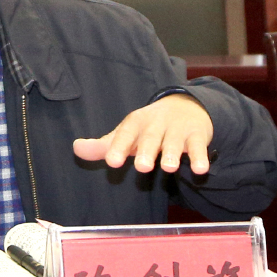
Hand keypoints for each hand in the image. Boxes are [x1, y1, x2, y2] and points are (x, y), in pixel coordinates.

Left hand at [72, 93, 213, 173]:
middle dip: (147, 151)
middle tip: (142, 167)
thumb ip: (103, 146)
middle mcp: (156, 124)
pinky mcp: (197, 136)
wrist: (185, 107)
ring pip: (175, 142)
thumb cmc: (148, 128)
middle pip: (151, 137)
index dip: (119, 147)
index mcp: (136, 123)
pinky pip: (199, 147)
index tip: (112, 162)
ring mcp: (178, 129)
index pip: (125, 134)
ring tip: (169, 167)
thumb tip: (76, 148)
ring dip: (173, 154)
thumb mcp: (126, 134)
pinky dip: (200, 157)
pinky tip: (201, 169)